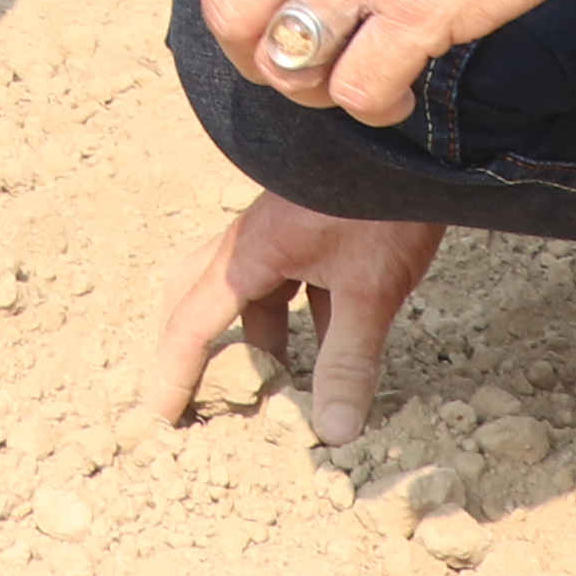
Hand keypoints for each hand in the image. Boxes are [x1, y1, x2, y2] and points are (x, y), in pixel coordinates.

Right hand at [145, 191, 446, 438]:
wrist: (414, 142)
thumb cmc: (381, 206)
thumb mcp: (368, 290)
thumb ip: (347, 361)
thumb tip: (334, 433)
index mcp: (250, 254)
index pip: (193, 323)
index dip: (174, 372)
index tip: (161, 414)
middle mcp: (252, 241)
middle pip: (194, 292)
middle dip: (187, 343)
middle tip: (186, 389)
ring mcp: (280, 232)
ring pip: (244, 290)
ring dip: (248, 337)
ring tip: (264, 383)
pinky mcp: (310, 229)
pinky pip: (285, 283)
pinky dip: (291, 321)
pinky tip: (323, 350)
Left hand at [183, 0, 575, 129]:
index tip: (259, 1)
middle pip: (229, 13)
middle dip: (248, 51)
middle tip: (286, 61)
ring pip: (285, 61)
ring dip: (308, 86)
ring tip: (344, 80)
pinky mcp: (418, 11)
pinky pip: (360, 89)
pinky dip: (371, 105)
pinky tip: (395, 95)